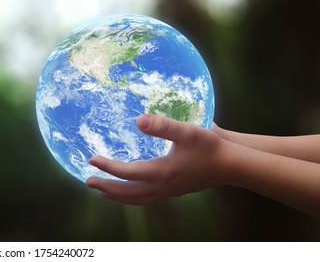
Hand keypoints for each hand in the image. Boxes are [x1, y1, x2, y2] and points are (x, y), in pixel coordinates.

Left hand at [86, 114, 229, 204]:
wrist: (231, 165)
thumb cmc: (210, 146)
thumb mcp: (187, 131)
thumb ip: (162, 126)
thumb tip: (137, 120)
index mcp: (161, 172)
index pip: (127, 172)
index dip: (107, 167)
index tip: (91, 159)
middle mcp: (162, 186)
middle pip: (127, 192)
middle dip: (106, 187)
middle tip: (88, 180)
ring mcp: (168, 191)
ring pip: (137, 199)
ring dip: (118, 196)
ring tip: (102, 192)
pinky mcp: (174, 191)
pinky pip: (147, 199)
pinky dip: (133, 198)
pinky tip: (130, 193)